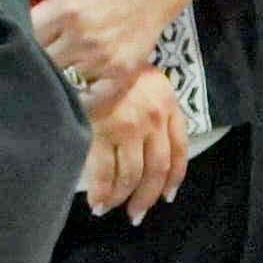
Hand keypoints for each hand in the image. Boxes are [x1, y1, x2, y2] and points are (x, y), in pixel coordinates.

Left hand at [28, 0, 178, 104]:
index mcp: (65, 9)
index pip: (25, 35)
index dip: (16, 36)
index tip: (11, 36)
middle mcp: (83, 37)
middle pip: (41, 61)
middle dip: (31, 58)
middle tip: (26, 56)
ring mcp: (104, 58)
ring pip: (62, 80)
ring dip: (53, 77)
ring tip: (46, 71)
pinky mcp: (123, 73)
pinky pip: (94, 99)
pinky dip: (80, 101)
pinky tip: (70, 94)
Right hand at [79, 65, 189, 221]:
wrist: (83, 48)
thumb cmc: (110, 63)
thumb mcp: (143, 77)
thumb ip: (153, 106)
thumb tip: (148, 145)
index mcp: (167, 103)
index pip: (179, 151)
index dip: (173, 179)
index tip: (166, 196)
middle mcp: (152, 117)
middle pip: (156, 170)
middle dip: (146, 197)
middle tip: (136, 214)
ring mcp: (127, 126)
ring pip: (131, 175)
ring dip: (122, 198)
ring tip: (111, 209)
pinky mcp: (101, 131)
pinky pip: (104, 172)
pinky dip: (101, 192)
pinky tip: (96, 203)